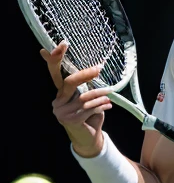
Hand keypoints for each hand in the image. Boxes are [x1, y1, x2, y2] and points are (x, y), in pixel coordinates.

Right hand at [40, 41, 112, 156]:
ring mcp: (62, 113)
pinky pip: (89, 109)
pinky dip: (100, 106)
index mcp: (59, 93)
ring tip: (109, 94)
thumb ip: (85, 87)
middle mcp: (57, 102)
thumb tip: (95, 69)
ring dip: (99, 95)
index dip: (56, 58)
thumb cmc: (89, 115)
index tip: (62, 44)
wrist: (89, 139)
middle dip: (85, 75)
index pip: (55, 72)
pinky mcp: (71, 121)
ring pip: (84, 98)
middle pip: (70, 82)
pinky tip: (108, 105)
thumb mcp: (85, 99)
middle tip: (99, 68)